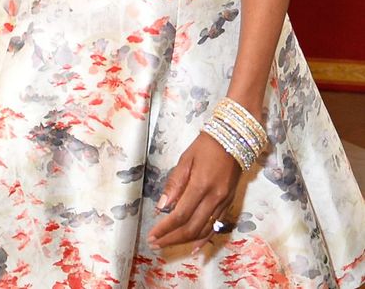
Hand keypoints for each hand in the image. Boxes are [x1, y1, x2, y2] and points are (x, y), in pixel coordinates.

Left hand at [147, 132, 240, 252]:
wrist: (234, 139)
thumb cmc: (206, 145)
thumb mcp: (186, 159)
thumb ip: (175, 183)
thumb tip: (162, 206)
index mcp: (201, 185)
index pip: (180, 214)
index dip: (165, 228)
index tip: (152, 235)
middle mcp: (214, 198)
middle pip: (191, 227)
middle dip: (171, 238)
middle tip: (155, 243)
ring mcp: (223, 203)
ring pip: (203, 230)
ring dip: (184, 241)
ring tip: (168, 244)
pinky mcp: (228, 204)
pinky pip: (215, 227)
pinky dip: (203, 239)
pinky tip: (194, 247)